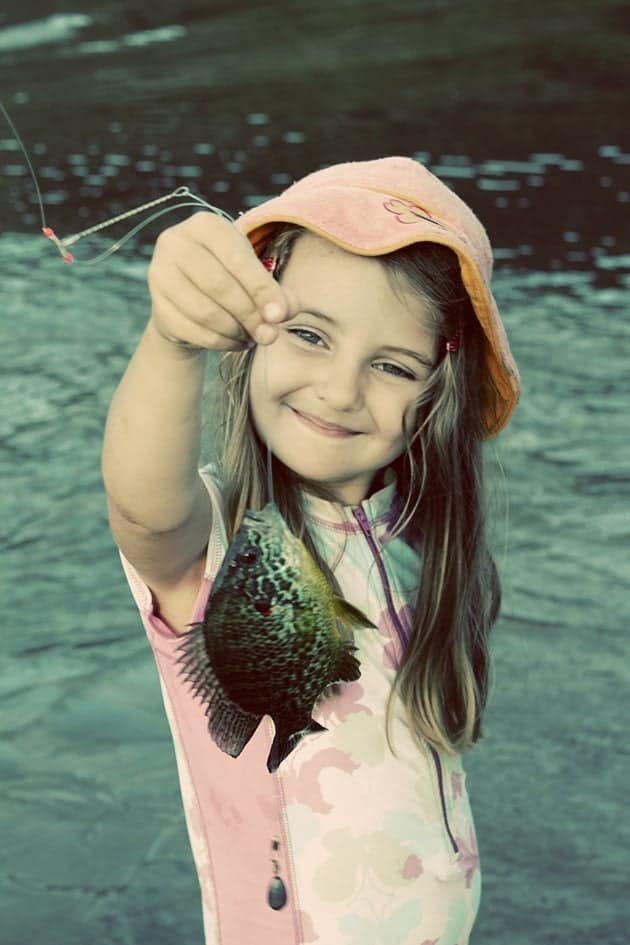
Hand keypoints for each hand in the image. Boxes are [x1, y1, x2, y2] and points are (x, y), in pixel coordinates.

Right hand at [147, 212, 295, 349]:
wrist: (190, 300)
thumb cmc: (231, 280)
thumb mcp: (256, 277)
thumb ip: (276, 294)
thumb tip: (280, 314)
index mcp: (205, 225)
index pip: (237, 259)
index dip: (262, 290)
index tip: (280, 315)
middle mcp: (175, 243)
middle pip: (219, 286)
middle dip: (250, 315)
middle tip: (268, 333)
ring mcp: (160, 274)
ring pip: (205, 312)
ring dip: (235, 331)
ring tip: (251, 336)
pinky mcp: (157, 306)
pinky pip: (193, 331)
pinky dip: (220, 342)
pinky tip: (234, 341)